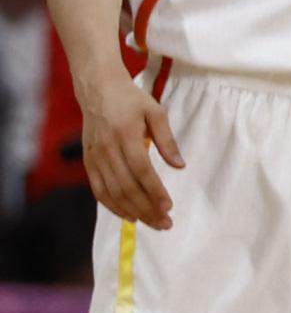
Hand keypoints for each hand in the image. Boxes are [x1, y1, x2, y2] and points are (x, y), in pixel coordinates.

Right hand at [79, 74, 181, 228]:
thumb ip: (167, 140)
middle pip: (127, 187)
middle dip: (147, 208)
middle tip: (165, 223)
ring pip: (112, 192)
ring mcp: (95, 157)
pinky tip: (129, 216)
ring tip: (152, 223)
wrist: (98, 89)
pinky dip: (113, 206)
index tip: (169, 206)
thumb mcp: (156, 112)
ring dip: (132, 211)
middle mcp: (107, 148)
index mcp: (125, 134)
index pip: (141, 171)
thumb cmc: (131, 99)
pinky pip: (98, 190)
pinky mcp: (88, 162)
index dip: (155, 191)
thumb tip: (180, 166)